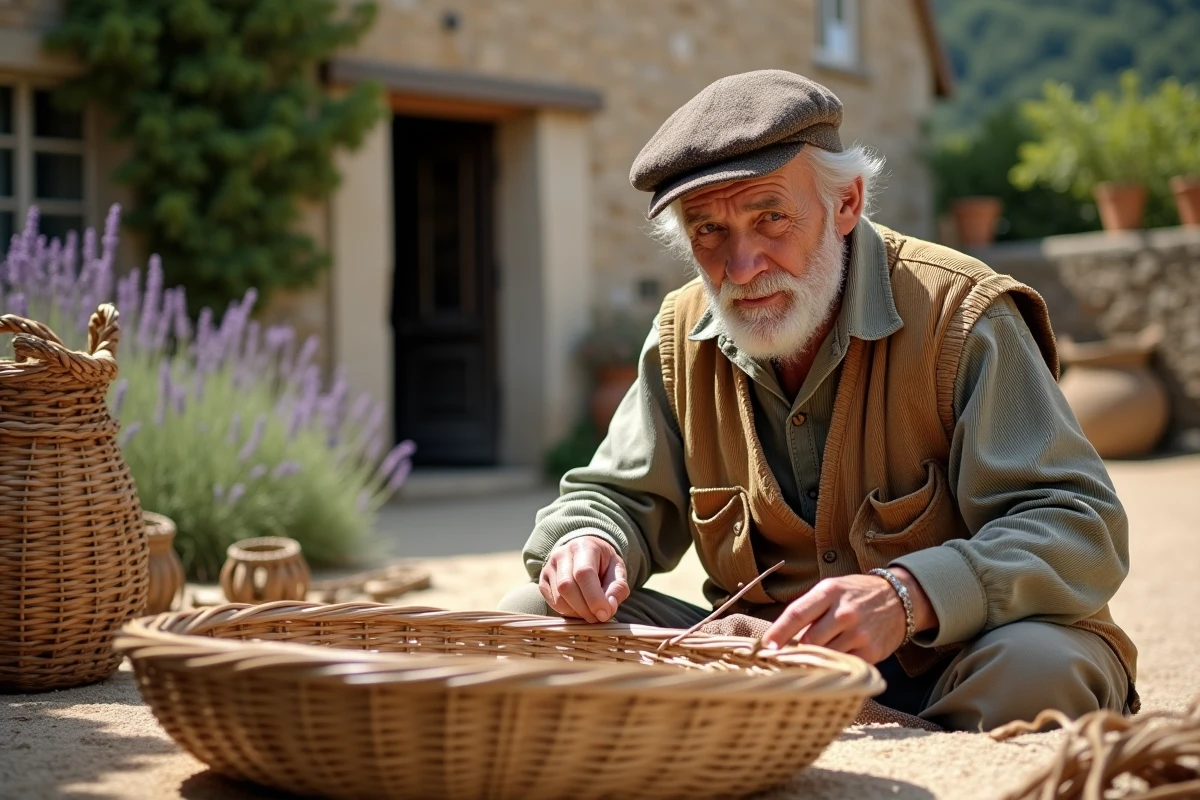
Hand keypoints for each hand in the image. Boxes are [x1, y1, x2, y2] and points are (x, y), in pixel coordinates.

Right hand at [538, 536, 630, 622]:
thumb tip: (609, 608)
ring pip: (558, 598)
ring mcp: (549, 567)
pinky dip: (567, 612)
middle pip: (566, 586)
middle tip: (598, 618)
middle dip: (584, 609)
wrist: (586, 553)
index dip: (594, 597)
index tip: (605, 614)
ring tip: (591, 614)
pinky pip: (552, 602)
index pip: (584, 573)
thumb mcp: (617, 570)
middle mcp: (562, 554)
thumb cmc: (603, 563)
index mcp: (584, 546)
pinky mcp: (542, 581)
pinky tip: (579, 610)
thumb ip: (617, 588)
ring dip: (576, 613)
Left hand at [760, 568, 935, 663]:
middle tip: (788, 654)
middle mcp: (845, 612)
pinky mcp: (871, 652)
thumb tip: (780, 636)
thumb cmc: (855, 594)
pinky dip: (833, 666)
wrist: (899, 599)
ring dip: (813, 659)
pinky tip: (831, 661)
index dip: (778, 633)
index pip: (797, 614)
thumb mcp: (831, 589)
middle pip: (808, 640)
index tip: (765, 647)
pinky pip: (842, 665)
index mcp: (830, 591)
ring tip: (810, 657)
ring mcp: (859, 633)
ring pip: (824, 656)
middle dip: (796, 650)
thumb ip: (808, 609)